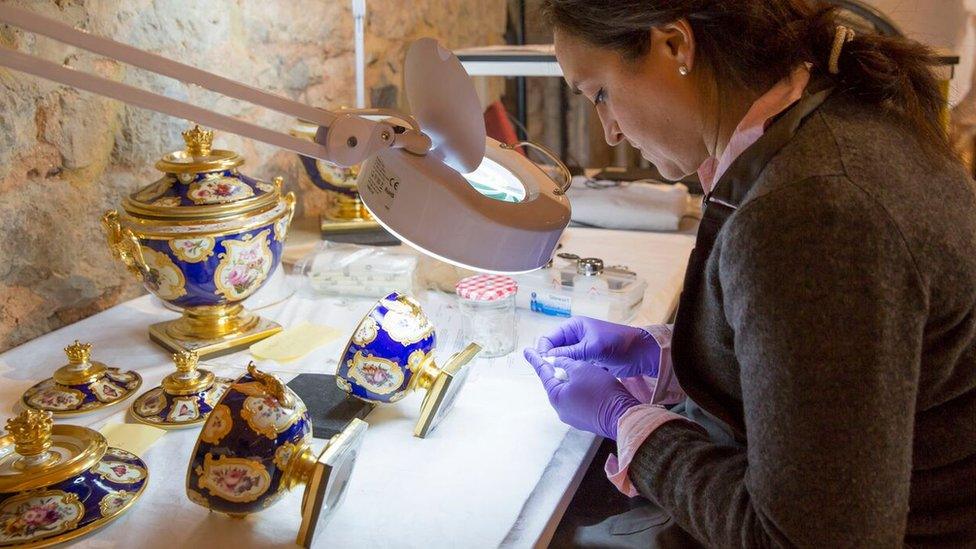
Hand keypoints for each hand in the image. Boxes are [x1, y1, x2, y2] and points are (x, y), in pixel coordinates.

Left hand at [524, 347, 638, 439]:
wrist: (622, 415)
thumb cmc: (600, 390)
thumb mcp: (581, 368)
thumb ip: (565, 362)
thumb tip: (556, 361)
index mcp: (556, 397)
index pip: (543, 373)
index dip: (536, 359)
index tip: (527, 351)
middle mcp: (561, 409)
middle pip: (557, 383)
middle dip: (559, 370)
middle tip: (559, 356)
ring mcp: (573, 416)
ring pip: (570, 391)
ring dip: (575, 379)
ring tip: (585, 369)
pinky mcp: (586, 419)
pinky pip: (580, 400)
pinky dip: (583, 389)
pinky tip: (594, 382)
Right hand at [537, 317, 660, 377]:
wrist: (641, 353)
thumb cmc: (617, 344)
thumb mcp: (592, 347)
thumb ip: (569, 353)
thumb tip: (547, 359)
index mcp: (573, 326)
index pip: (549, 338)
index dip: (544, 351)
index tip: (545, 366)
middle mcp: (575, 336)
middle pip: (554, 350)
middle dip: (552, 361)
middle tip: (552, 376)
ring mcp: (581, 348)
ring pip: (563, 360)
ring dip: (562, 368)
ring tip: (562, 379)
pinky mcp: (588, 359)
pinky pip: (573, 366)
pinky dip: (571, 372)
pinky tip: (571, 380)